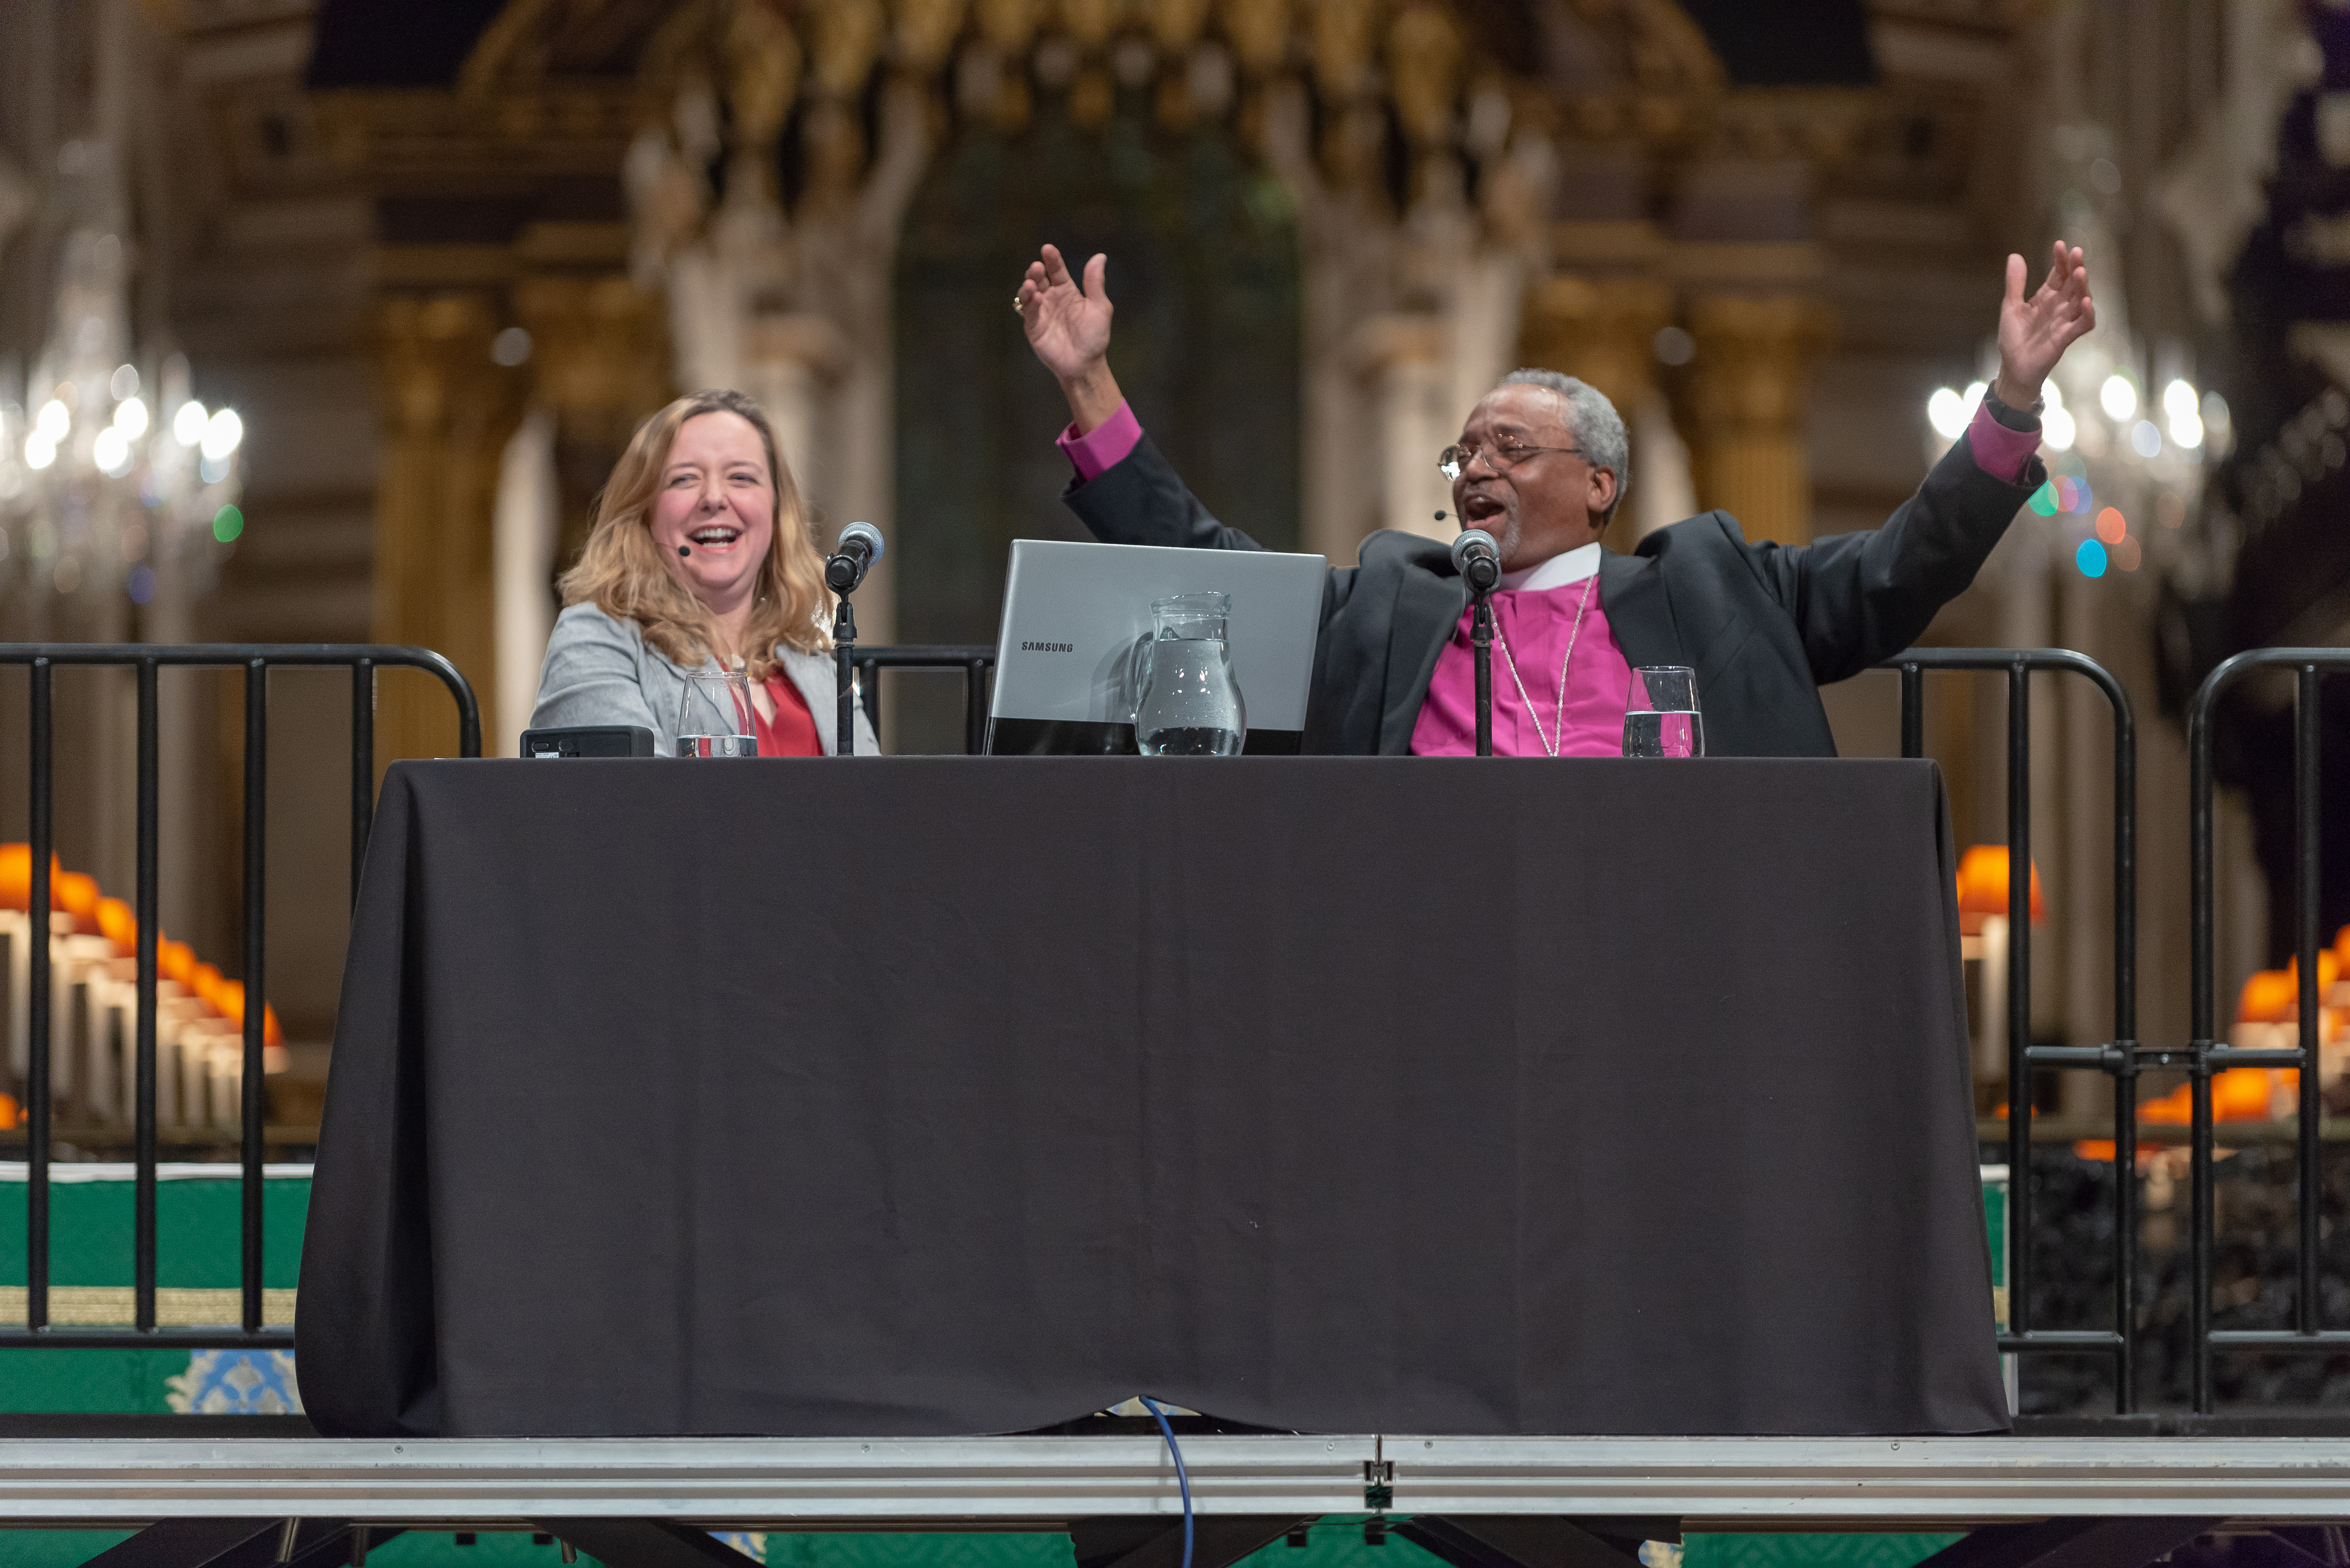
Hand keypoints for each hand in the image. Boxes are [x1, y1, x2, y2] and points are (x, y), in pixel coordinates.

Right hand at [1017, 243, 1122, 432]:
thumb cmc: (1095, 337)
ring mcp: (1041, 312)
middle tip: (1037, 267)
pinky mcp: (1034, 327)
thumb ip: (1095, 283)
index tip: (1047, 249)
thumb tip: (1100, 256)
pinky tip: (1035, 298)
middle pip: (1039, 279)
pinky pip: (1029, 312)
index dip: (1052, 259)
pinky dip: (1030, 304)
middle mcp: (1051, 298)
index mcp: (1067, 291)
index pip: (1056, 270)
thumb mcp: (1099, 307)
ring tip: (1031, 283)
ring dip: (1028, 286)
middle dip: (1035, 271)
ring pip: (1029, 293)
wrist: (1086, 364)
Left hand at [1994, 241, 2094, 410]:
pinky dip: (2087, 313)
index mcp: (2046, 297)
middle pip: (2072, 283)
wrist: (2012, 367)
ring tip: (2080, 272)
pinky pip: (2083, 324)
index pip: (2058, 274)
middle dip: (2075, 267)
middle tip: (2076, 253)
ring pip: (2080, 300)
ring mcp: (2065, 321)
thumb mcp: (2010, 306)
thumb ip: (2015, 283)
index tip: (2059, 244)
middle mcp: (2059, 306)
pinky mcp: (2066, 337)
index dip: (2060, 260)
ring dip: (2082, 286)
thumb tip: (2015, 255)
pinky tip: (2086, 301)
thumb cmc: (2014, 337)